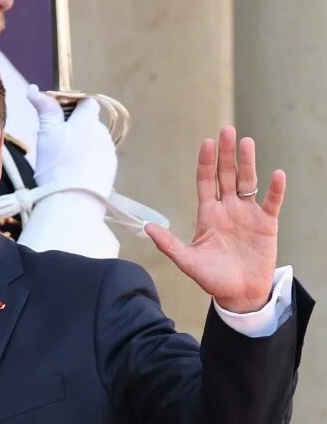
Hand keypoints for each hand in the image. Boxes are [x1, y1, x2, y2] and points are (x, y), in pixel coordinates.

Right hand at [27, 85, 116, 195]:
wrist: (73, 200)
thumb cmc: (56, 166)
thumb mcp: (46, 133)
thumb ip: (45, 109)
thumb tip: (34, 88)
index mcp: (87, 121)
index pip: (87, 102)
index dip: (74, 107)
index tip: (60, 119)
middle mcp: (102, 133)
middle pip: (90, 123)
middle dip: (77, 129)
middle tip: (58, 145)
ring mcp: (108, 152)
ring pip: (95, 141)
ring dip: (84, 146)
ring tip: (66, 163)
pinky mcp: (111, 169)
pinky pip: (99, 158)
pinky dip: (89, 162)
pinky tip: (75, 173)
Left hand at [146, 127, 283, 312]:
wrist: (239, 294)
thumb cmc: (212, 278)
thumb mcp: (187, 260)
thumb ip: (169, 244)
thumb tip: (147, 228)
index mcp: (208, 214)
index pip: (206, 181)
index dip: (206, 162)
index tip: (207, 142)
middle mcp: (228, 209)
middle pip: (227, 175)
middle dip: (226, 154)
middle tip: (227, 129)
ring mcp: (247, 214)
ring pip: (248, 182)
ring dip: (248, 163)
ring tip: (246, 142)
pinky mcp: (266, 224)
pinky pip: (271, 202)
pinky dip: (275, 189)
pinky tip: (276, 174)